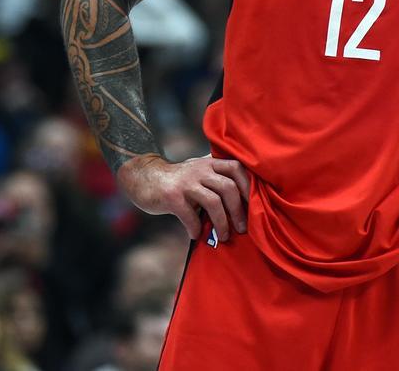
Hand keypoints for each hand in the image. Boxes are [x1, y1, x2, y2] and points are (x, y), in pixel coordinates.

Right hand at [117, 153, 250, 241]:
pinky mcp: (172, 196)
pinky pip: (191, 215)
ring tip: (224, 236)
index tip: (255, 206)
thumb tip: (243, 206)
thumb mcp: (198, 173)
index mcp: (209, 163)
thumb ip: (217, 180)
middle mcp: (200, 169)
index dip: (248, 187)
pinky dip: (196, 228)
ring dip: (222, 223)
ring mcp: (186, 182)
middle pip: (228, 188)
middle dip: (238, 211)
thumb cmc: (178, 181)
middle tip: (242, 228)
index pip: (237, 168)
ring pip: (213, 202)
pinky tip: (196, 235)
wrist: (144, 178)